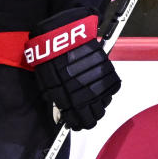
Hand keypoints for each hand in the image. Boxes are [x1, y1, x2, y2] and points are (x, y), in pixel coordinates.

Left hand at [26, 9, 119, 130]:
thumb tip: (62, 112)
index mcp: (70, 98)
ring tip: (88, 100)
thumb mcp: (47, 81)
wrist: (64, 34)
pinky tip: (96, 88)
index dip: (77, 124)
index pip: (79, 120)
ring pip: (104, 104)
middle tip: (83, 116)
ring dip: (97, 105)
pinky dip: (104, 92)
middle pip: (95, 116)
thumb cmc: (50, 55)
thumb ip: (55, 98)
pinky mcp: (109, 73)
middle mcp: (88, 93)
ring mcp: (100, 84)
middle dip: (88, 118)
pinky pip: (111, 90)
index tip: (75, 124)